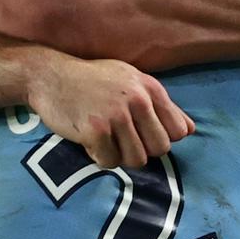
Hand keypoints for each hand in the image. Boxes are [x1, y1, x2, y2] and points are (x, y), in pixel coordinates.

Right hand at [28, 58, 193, 168]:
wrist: (48, 76)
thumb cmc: (92, 80)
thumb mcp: (130, 80)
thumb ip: (161, 104)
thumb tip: (190, 130)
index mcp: (150, 87)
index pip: (178, 132)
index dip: (160, 137)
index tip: (140, 131)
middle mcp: (137, 100)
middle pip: (159, 149)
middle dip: (142, 150)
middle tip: (120, 139)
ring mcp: (115, 115)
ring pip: (137, 160)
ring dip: (120, 156)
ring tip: (105, 139)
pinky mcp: (94, 130)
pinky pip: (110, 162)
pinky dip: (99, 157)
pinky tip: (88, 140)